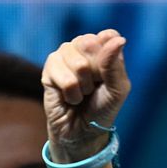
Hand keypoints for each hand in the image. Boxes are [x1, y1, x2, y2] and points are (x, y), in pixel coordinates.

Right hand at [42, 29, 131, 160]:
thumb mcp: (118, 90)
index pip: (108, 36)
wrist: (82, 131)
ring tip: (82, 93)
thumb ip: (116, 65)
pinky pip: (64, 77)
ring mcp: (63, 55)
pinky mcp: (48, 69)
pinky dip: (71, 93)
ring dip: (83, 86)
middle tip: (94, 87)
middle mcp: (81, 47)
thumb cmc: (102, 108)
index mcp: (102, 47)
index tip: (108, 76)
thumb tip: (117, 38)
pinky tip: (69, 97)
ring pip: (77, 63)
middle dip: (97, 74)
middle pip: (91, 45)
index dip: (109, 58)